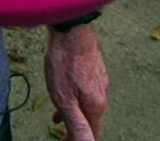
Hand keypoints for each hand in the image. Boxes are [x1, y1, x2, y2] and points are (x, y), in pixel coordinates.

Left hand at [44, 25, 108, 140]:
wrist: (71, 30)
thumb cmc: (65, 63)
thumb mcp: (65, 99)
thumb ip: (76, 124)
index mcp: (96, 105)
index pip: (93, 134)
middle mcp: (102, 94)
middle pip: (91, 120)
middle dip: (76, 130)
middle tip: (60, 135)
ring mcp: (99, 80)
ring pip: (87, 104)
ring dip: (74, 114)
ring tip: (57, 120)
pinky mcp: (93, 68)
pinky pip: (85, 91)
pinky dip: (75, 100)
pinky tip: (63, 95)